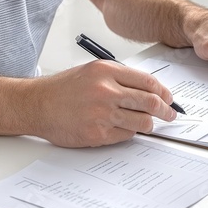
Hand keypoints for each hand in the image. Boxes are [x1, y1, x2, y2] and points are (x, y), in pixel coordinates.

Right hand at [32, 60, 176, 146]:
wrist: (37, 104)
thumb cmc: (64, 88)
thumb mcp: (93, 72)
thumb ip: (120, 78)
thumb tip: (150, 91)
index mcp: (106, 71)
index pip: (148, 82)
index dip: (164, 92)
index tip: (168, 98)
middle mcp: (105, 91)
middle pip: (150, 102)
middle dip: (166, 110)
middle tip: (170, 114)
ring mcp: (101, 114)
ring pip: (142, 122)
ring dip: (149, 124)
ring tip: (148, 124)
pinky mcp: (97, 133)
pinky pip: (126, 136)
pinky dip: (129, 133)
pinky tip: (122, 128)